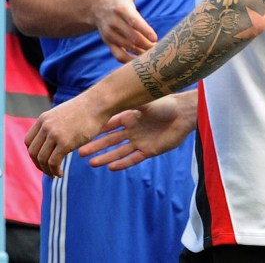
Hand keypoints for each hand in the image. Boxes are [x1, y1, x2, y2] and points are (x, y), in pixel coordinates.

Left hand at [25, 90, 106, 177]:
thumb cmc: (85, 109)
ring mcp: (55, 134)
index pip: (28, 142)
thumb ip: (53, 124)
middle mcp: (46, 126)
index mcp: (43, 119)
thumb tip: (52, 138)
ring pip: (42, 159)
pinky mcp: (65, 143)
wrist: (97, 104)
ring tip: (55, 174)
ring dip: (47, 170)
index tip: (42, 160)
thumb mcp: (62, 113)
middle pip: (33, 152)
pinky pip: (53, 162)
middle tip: (48, 171)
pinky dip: (55, 171)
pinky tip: (61, 174)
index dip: (33, 154)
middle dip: (38, 165)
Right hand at [82, 92, 196, 170]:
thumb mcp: (146, 102)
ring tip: (91, 163)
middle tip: (80, 152)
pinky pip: (133, 159)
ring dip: (106, 157)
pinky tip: (111, 168)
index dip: (96, 130)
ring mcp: (140, 141)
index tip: (81, 133)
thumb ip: (130, 102)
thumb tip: (113, 96)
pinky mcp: (149, 150)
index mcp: (130, 117)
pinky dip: (123, 163)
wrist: (184, 114)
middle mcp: (132, 130)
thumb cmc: (166, 104)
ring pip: (119, 151)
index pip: (109, 125)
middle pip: (110, 140)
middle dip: (96, 146)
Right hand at [94, 0, 159, 62]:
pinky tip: (142, 61)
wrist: (96, 5)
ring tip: (156, 56)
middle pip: (132, 37)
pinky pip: (118, 55)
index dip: (144, 30)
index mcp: (121, 8)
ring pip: (127, 48)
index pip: (133, 21)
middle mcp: (113, 22)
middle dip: (147, 45)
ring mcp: (110, 34)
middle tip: (163, 49)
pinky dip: (129, 61)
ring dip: (142, 53)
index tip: (155, 38)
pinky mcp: (108, 42)